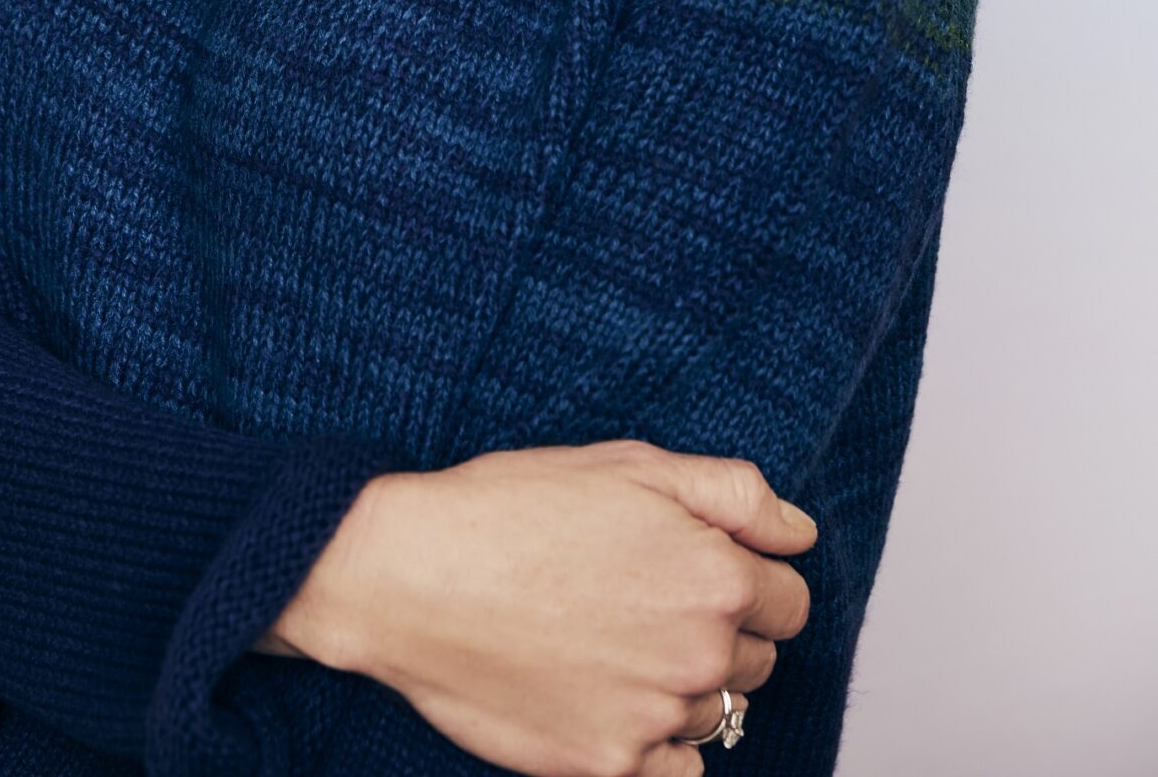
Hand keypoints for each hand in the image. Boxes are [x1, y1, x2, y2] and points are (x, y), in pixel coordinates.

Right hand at [251, 439, 814, 776]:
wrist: (412, 575)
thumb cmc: (510, 508)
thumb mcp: (626, 464)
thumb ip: (732, 494)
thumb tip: (798, 532)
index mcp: (714, 572)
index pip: (788, 599)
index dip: (745, 578)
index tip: (692, 569)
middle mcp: (699, 649)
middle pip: (756, 659)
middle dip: (715, 631)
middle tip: (638, 601)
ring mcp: (657, 713)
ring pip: (713, 712)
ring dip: (680, 685)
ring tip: (608, 643)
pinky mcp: (611, 766)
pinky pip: (677, 773)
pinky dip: (655, 746)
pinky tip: (606, 700)